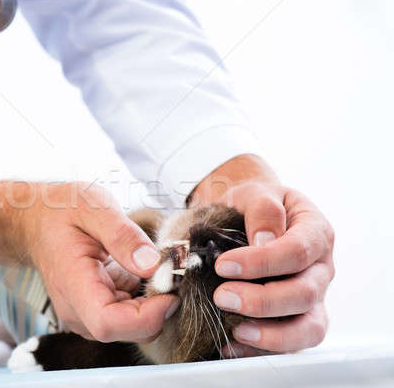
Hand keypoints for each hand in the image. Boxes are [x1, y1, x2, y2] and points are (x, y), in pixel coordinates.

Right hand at [0, 181, 178, 342]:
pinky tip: (143, 271)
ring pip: (133, 328)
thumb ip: (123, 235)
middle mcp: (77, 310)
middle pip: (127, 331)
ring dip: (154, 303)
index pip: (109, 323)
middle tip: (171, 269)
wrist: (36, 222)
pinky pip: (130, 317)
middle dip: (159, 307)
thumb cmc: (61, 211)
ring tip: (155, 265)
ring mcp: (86, 314)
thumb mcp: (93, 206)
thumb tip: (153, 264)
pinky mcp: (97, 310)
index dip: (147, 316)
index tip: (171, 290)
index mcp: (73, 284)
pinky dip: (145, 299)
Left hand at [189, 155, 334, 355]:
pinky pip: (290, 344)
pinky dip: (262, 350)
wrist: (251, 216)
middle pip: (303, 294)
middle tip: (222, 297)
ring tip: (236, 331)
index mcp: (315, 233)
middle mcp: (320, 269)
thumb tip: (265, 240)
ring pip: (308, 328)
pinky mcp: (297, 319)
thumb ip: (262, 209)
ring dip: (272, 335)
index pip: (297, 252)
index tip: (223, 265)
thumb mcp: (257, 192)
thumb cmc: (256, 205)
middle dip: (262, 301)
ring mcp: (312, 297)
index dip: (262, 263)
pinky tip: (231, 345)